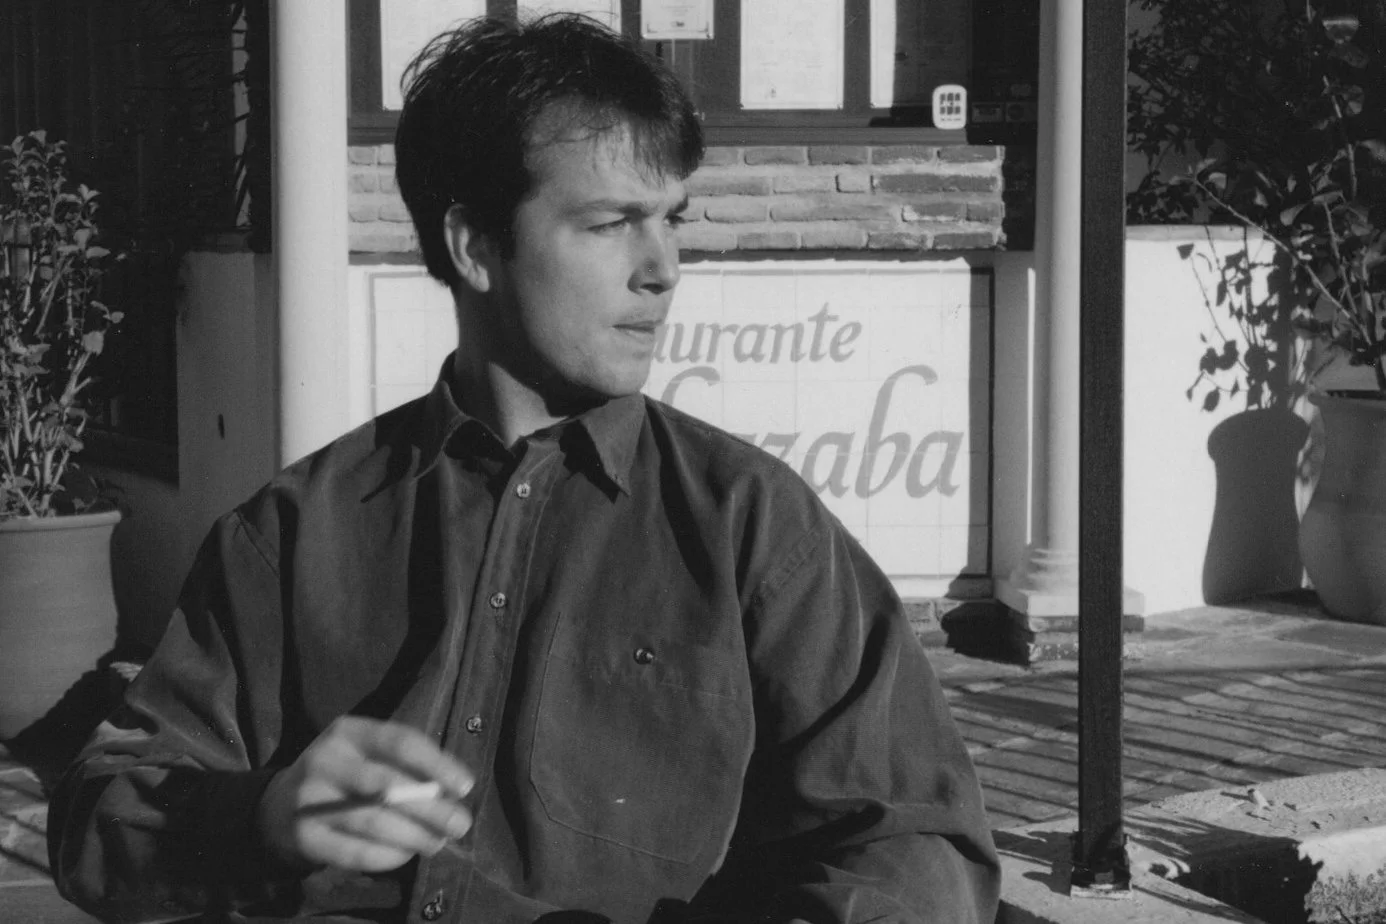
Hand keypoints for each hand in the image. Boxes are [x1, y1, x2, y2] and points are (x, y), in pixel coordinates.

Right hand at [256, 716, 474, 871]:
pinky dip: (386, 857)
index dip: (437, 764)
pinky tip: (406, 856)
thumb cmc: (342, 776)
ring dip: (413, 836)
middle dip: (431, 807)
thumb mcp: (366, 756)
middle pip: (387, 784)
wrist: (277, 807)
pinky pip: (353, 852)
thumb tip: (452, 793)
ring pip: (372, 820)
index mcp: (348, 731)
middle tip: (460, 824)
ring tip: (437, 843)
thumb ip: (404, 766)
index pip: (400, 741)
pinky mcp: (303, 836)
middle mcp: (325, 759)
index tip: (465, 786)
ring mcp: (310, 799)